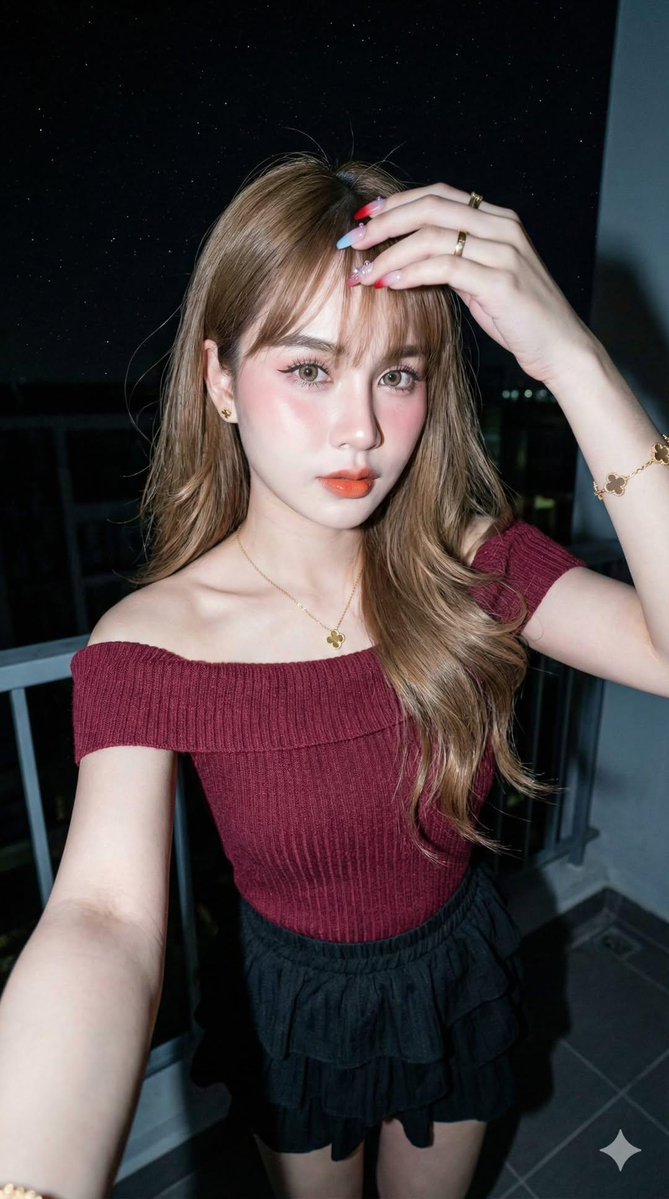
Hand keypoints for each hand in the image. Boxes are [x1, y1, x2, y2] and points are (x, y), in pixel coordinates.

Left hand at [337, 183, 599, 386]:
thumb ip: (453, 261)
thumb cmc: (519, 318)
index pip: (437, 195)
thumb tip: (407, 258)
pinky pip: (444, 267)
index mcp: (497, 219)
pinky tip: (389, 284)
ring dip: (388, 253)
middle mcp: (502, 226)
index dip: (396, 203)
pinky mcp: (500, 281)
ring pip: (431, 235)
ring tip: (362, 272)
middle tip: (350, 242)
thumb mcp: (481, 281)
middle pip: (428, 207)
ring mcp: (503, 251)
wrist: (560, 348)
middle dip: (382, 223)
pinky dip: (410, 273)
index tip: (363, 219)